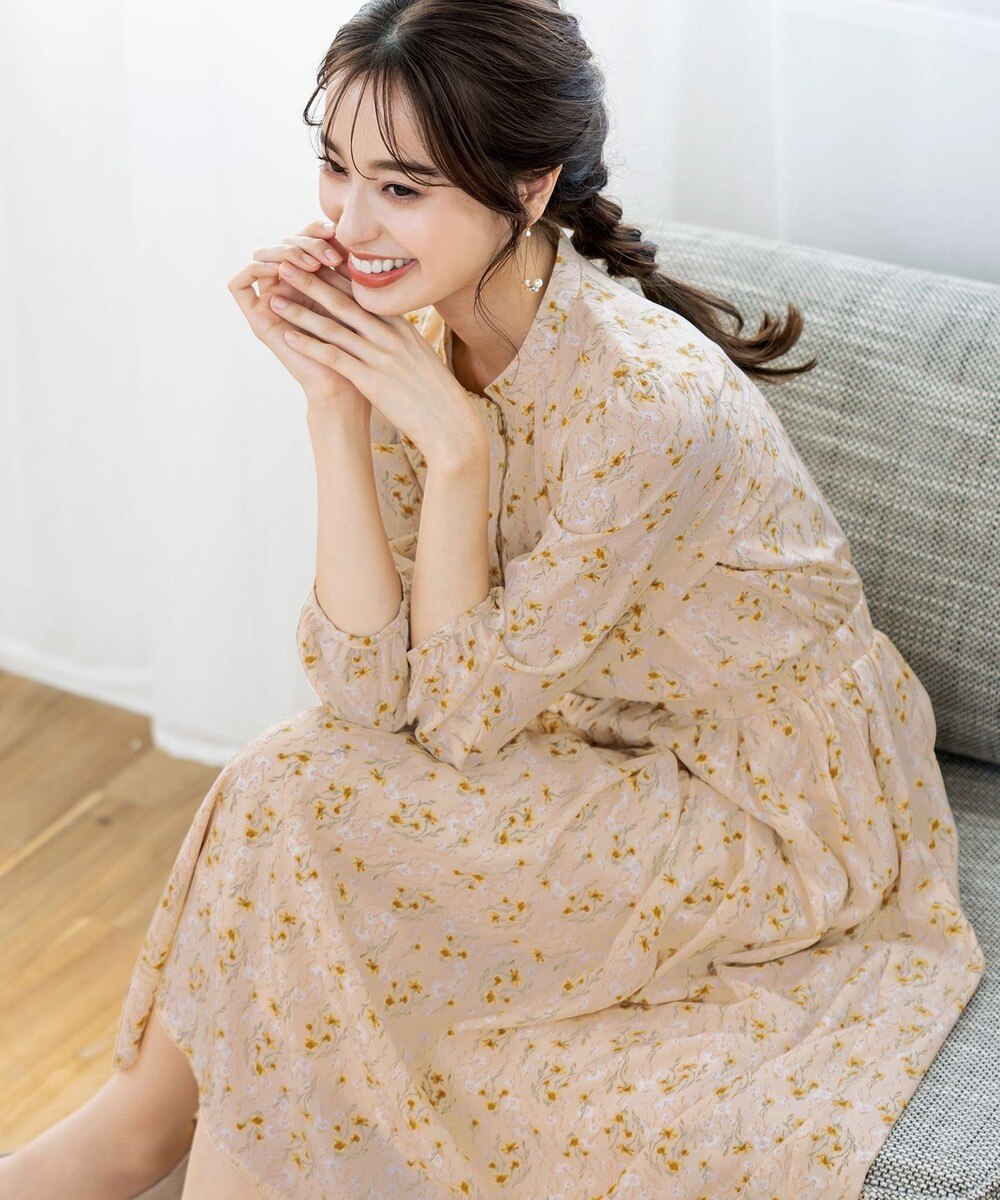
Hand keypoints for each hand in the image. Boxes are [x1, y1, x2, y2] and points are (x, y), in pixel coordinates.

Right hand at [227, 218, 369, 414]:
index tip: (338, 235)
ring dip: (285, 252)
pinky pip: (239, 283)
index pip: (305, 239)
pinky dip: (256, 268)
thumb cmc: (360, 348)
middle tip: (328, 255)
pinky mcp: (256, 318)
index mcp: (311, 280)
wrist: (347, 386)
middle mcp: (288, 287)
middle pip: (282, 244)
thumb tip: (349, 230)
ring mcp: (270, 302)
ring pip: (262, 256)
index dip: (317, 231)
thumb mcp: (355, 299)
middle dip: (304, 242)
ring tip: (311, 264)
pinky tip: (282, 270)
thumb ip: (347, 270)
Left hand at [261, 256, 487, 467]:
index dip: (333, 274)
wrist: (449, 423)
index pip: (362, 293)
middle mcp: (390, 335)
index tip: (310, 260)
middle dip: (310, 280)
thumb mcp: (420, 356)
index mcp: (401, 326)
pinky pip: (334, 357)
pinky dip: (309, 345)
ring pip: (333, 326)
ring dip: (300, 311)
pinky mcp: (372, 380)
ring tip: (274, 296)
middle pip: (343, 301)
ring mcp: (381, 356)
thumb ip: (401, 338)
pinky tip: (287, 337)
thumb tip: (386, 327)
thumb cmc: (435, 393)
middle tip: (284, 263)